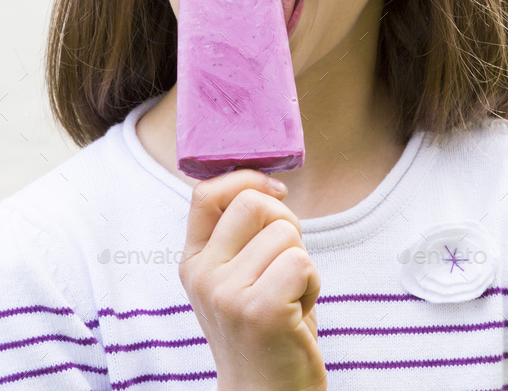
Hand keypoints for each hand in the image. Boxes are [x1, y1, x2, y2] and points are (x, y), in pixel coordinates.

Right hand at [178, 168, 326, 390]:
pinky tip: (298, 313)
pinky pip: (303, 262)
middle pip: (253, 203)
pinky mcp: (260, 310)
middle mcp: (203, 276)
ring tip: (289, 297)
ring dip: (301, 261)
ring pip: (285, 233)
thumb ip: (241, 234)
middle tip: (286, 261)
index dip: (245, 178)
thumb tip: (267, 186)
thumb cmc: (264, 329)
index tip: (274, 191)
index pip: (205, 193)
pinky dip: (313, 284)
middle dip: (285, 221)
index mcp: (194, 262)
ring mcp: (227, 293)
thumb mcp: (237, 277)